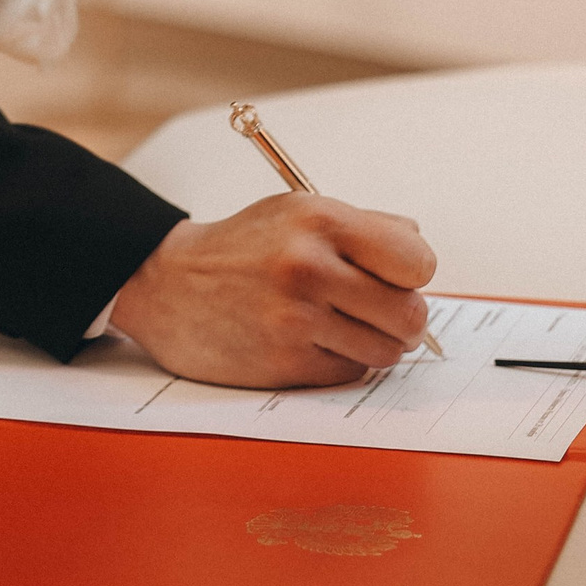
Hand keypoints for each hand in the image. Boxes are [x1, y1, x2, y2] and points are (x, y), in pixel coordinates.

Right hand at [105, 193, 436, 388]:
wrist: (166, 284)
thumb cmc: (242, 246)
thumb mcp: (296, 212)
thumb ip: (363, 226)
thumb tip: (419, 245)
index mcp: (319, 220)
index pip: (416, 260)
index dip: (412, 273)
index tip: (396, 276)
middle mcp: (308, 267)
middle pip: (409, 314)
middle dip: (402, 317)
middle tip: (378, 310)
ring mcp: (295, 319)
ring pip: (386, 351)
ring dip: (375, 344)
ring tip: (345, 325)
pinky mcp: (283, 363)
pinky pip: (349, 373)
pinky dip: (342, 362)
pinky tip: (314, 341)